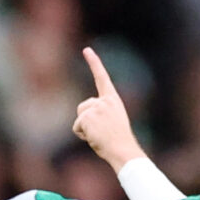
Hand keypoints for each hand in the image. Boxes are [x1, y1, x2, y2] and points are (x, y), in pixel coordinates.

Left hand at [73, 46, 142, 170]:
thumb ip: (101, 114)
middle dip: (86, 120)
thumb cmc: (119, 142)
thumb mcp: (113, 122)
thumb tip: (86, 120)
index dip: (94, 63)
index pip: (102, 78)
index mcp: (113, 100)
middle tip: (102, 132)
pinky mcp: (87, 116)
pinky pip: (76, 127)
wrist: (122, 150)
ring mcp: (95, 108)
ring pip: (80, 117)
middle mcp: (104, 100)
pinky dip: (82, 135)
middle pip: (83, 106)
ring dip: (85, 128)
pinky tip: (95, 138)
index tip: (87, 50)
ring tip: (99, 135)